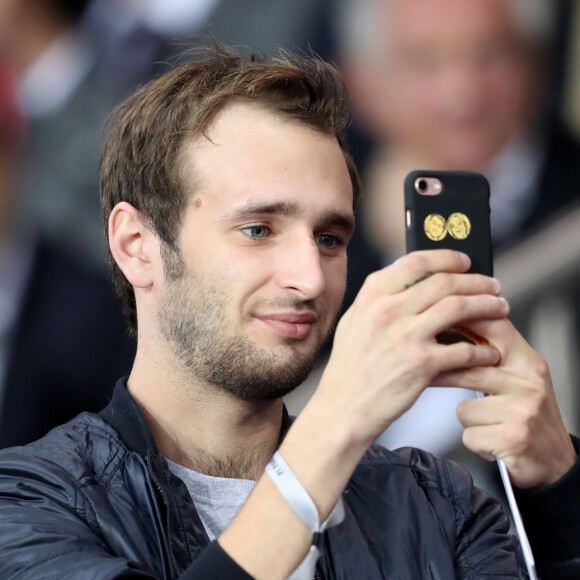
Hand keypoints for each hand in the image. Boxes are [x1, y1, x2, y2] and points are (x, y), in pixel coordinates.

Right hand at [311, 250, 507, 446]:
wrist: (343, 407)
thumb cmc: (350, 367)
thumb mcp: (355, 321)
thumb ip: (380, 298)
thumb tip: (412, 279)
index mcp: (372, 297)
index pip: (416, 262)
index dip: (447, 258)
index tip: (465, 261)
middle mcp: (387, 311)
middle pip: (444, 282)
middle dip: (477, 281)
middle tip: (493, 286)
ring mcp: (405, 336)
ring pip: (459, 307)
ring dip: (487, 305)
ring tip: (501, 308)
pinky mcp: (421, 365)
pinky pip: (464, 350)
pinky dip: (483, 350)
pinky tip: (490, 352)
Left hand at [432, 318, 576, 488]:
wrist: (556, 462)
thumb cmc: (529, 416)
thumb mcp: (519, 378)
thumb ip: (493, 354)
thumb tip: (453, 327)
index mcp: (528, 362)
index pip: (494, 328)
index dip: (463, 317)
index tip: (437, 317)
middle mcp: (528, 382)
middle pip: (469, 366)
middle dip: (442, 372)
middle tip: (426, 374)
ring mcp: (522, 409)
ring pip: (464, 407)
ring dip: (469, 419)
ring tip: (486, 423)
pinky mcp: (513, 437)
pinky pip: (469, 434)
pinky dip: (474, 442)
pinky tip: (490, 441)